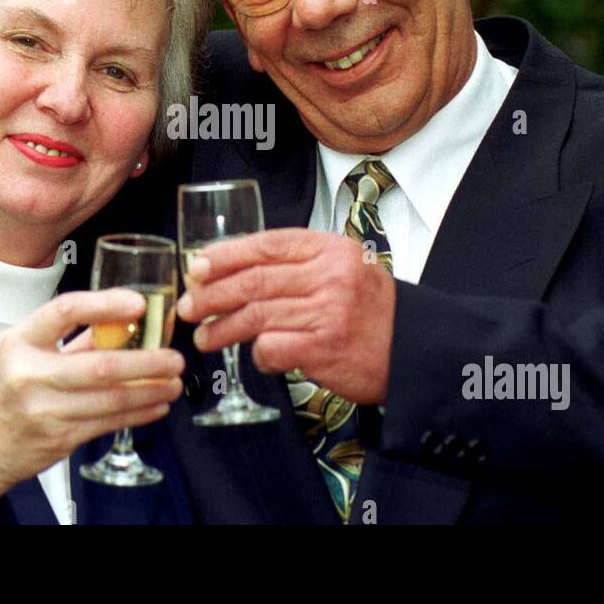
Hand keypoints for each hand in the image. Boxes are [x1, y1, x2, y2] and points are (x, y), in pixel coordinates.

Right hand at [0, 289, 184, 506]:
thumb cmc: (9, 391)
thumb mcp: (28, 352)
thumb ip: (75, 337)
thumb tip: (126, 321)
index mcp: (21, 341)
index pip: (65, 311)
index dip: (106, 304)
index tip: (140, 303)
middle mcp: (30, 374)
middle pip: (101, 365)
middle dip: (148, 362)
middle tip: (174, 358)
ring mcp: (44, 410)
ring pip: (111, 399)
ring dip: (151, 391)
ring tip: (174, 383)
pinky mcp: (59, 439)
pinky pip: (109, 423)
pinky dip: (139, 413)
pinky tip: (156, 405)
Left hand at [176, 229, 395, 403]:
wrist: (414, 350)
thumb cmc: (371, 311)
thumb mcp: (343, 269)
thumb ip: (298, 264)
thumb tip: (232, 268)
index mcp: (330, 249)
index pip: (266, 245)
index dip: (225, 255)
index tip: (197, 266)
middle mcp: (329, 276)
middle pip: (254, 280)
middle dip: (212, 294)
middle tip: (189, 306)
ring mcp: (327, 312)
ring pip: (256, 315)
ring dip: (222, 328)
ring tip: (204, 337)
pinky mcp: (324, 349)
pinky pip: (271, 348)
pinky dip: (257, 355)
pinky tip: (257, 358)